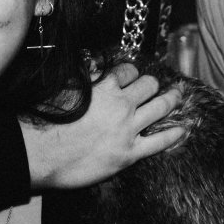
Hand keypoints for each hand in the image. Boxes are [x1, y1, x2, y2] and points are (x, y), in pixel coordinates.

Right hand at [23, 63, 185, 188]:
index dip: (130, 72)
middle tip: (155, 85)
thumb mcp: (63, 90)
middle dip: (152, 83)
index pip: (127, 71)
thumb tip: (96, 68)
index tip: (131, 76)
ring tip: (179, 95)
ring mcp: (127, 129)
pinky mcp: (129, 153)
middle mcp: (121, 105)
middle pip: (149, 85)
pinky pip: (159, 141)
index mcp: (104, 87)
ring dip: (172, 99)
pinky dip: (174, 134)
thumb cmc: (46, 121)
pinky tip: (184, 129)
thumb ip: (84, 78)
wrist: (39, 154)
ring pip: (160, 107)